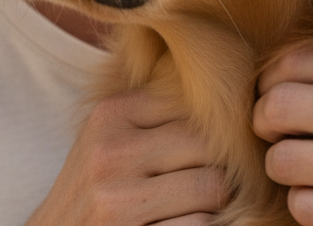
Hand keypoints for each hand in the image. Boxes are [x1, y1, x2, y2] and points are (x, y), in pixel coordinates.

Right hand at [25, 88, 225, 225]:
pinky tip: (180, 222)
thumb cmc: (91, 187)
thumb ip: (149, 113)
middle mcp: (113, 151)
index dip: (214, 131)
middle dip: (221, 165)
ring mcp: (120, 198)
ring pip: (213, 188)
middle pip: (208, 146)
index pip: (191, 107)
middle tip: (215, 179)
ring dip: (217, 202)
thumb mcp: (106, 137)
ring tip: (201, 204)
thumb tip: (218, 98)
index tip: (212, 149)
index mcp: (110, 114)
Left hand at [254, 43, 312, 224]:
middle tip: (269, 123)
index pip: (295, 62)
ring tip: (294, 160)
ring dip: (281, 162)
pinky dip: (304, 202)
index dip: (270, 75)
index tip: (269, 86)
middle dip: (263, 116)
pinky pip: (307, 208)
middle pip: (280, 107)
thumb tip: (305, 43)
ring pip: (284, 161)